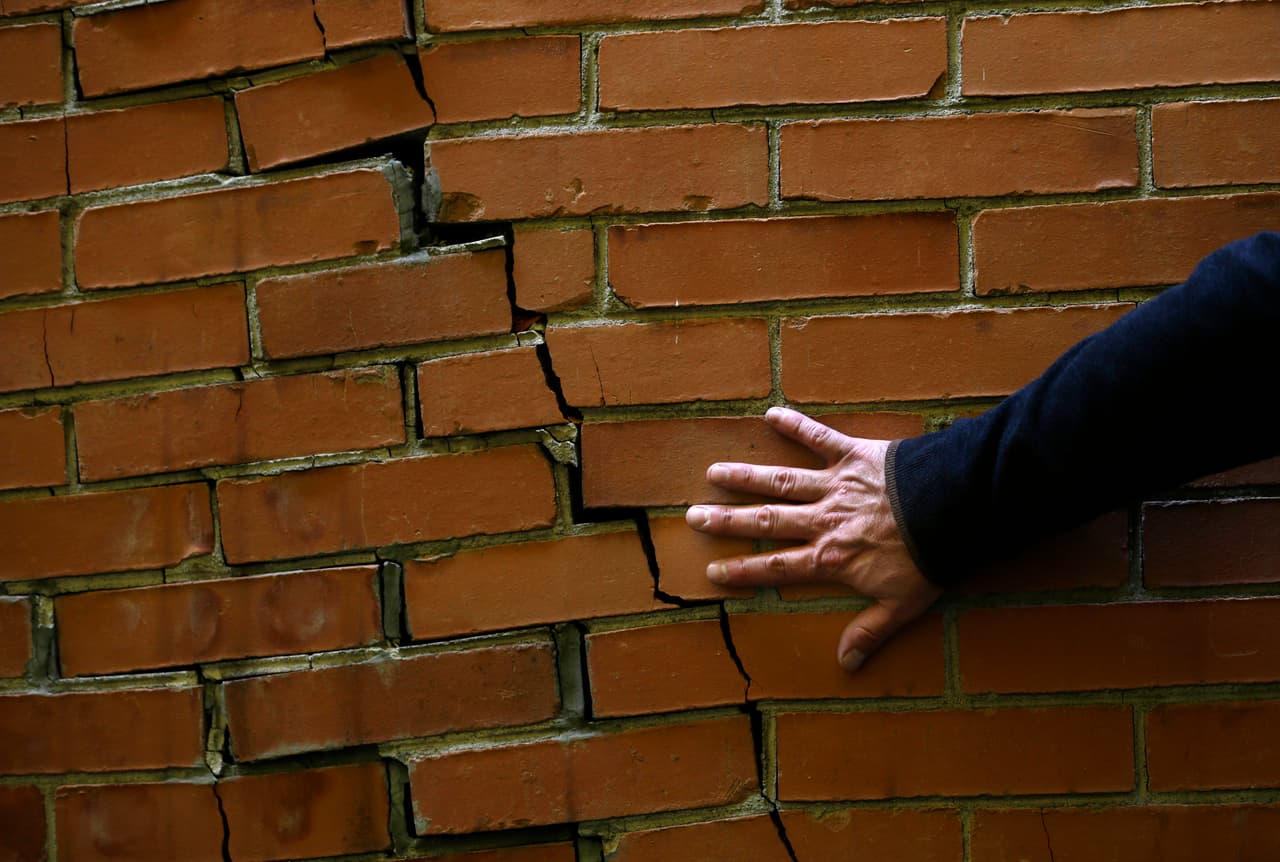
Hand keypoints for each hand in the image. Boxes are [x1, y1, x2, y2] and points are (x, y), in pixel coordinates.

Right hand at [685, 406, 941, 671]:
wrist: (954, 509)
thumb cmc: (930, 558)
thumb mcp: (902, 604)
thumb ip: (869, 631)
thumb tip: (845, 663)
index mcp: (831, 557)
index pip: (778, 567)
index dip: (744, 570)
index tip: (714, 570)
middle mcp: (823, 520)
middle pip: (766, 521)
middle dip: (728, 520)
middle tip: (693, 515)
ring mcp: (835, 485)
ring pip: (781, 482)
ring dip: (746, 476)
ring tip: (714, 472)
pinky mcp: (853, 455)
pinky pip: (820, 438)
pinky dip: (797, 425)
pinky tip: (772, 414)